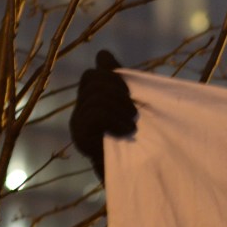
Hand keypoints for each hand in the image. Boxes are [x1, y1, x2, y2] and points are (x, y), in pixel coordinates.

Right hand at [69, 50, 136, 179]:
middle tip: (134, 112)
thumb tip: (102, 53)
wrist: (148, 173)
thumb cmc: (148, 140)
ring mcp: (78, 123)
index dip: (114, 77)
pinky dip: (114, 119)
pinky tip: (125, 131)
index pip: (96, 73)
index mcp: (95, 99)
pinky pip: (93, 113)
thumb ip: (124, 82)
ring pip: (95, 95)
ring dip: (120, 107)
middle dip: (118, 90)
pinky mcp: (80, 137)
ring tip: (132, 124)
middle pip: (93, 78)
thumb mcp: (139, 106)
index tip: (131, 95)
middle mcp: (81, 109)